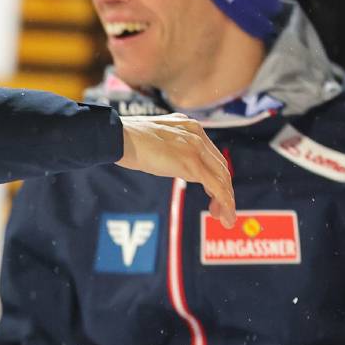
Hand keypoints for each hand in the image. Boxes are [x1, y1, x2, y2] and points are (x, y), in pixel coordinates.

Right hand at [117, 114, 235, 227]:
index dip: (215, 176)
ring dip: (227, 200)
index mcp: (189, 126)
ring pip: (222, 178)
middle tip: (218, 210)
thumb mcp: (154, 140)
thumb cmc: (125, 139)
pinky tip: (224, 216)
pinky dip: (224, 203)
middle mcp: (197, 134)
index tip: (211, 193)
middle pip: (220, 167)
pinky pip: (216, 186)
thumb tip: (168, 161)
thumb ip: (168, 148)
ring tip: (224, 218)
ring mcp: (195, 148)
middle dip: (224, 191)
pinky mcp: (191, 163)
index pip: (211, 155)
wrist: (117, 136)